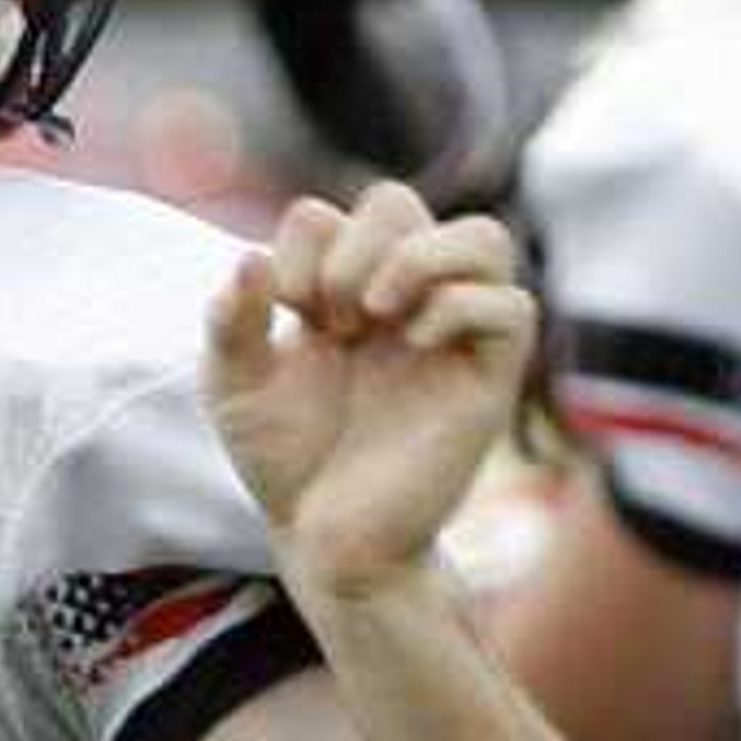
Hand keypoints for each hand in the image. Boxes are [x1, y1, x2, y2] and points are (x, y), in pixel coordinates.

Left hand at [204, 183, 534, 603]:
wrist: (327, 538)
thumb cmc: (288, 462)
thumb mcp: (234, 388)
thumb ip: (230, 321)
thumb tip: (250, 258)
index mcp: (342, 290)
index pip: (329, 214)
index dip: (300, 250)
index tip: (288, 314)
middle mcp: (403, 299)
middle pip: (400, 202)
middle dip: (355, 246)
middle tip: (333, 320)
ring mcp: (452, 333)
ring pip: (483, 237)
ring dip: (418, 256)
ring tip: (376, 313)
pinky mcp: (488, 376)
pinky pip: (510, 305)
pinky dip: (458, 307)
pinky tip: (412, 344)